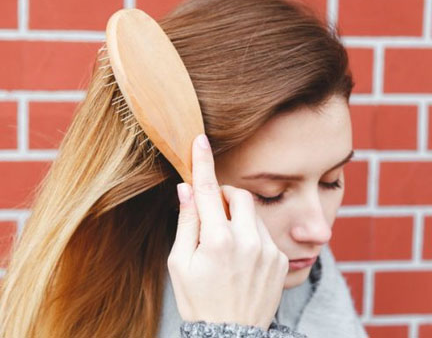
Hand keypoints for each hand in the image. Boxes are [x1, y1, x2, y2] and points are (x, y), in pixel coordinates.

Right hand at [167, 133, 288, 329]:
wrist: (229, 335)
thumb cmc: (198, 300)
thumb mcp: (178, 263)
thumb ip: (186, 223)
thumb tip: (186, 190)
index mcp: (217, 241)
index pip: (206, 191)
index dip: (202, 163)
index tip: (200, 140)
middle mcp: (247, 241)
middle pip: (237, 195)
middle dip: (223, 195)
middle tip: (210, 213)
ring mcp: (268, 251)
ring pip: (252, 213)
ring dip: (236, 217)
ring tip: (225, 244)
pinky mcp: (280, 260)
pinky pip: (264, 234)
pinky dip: (250, 236)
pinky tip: (241, 259)